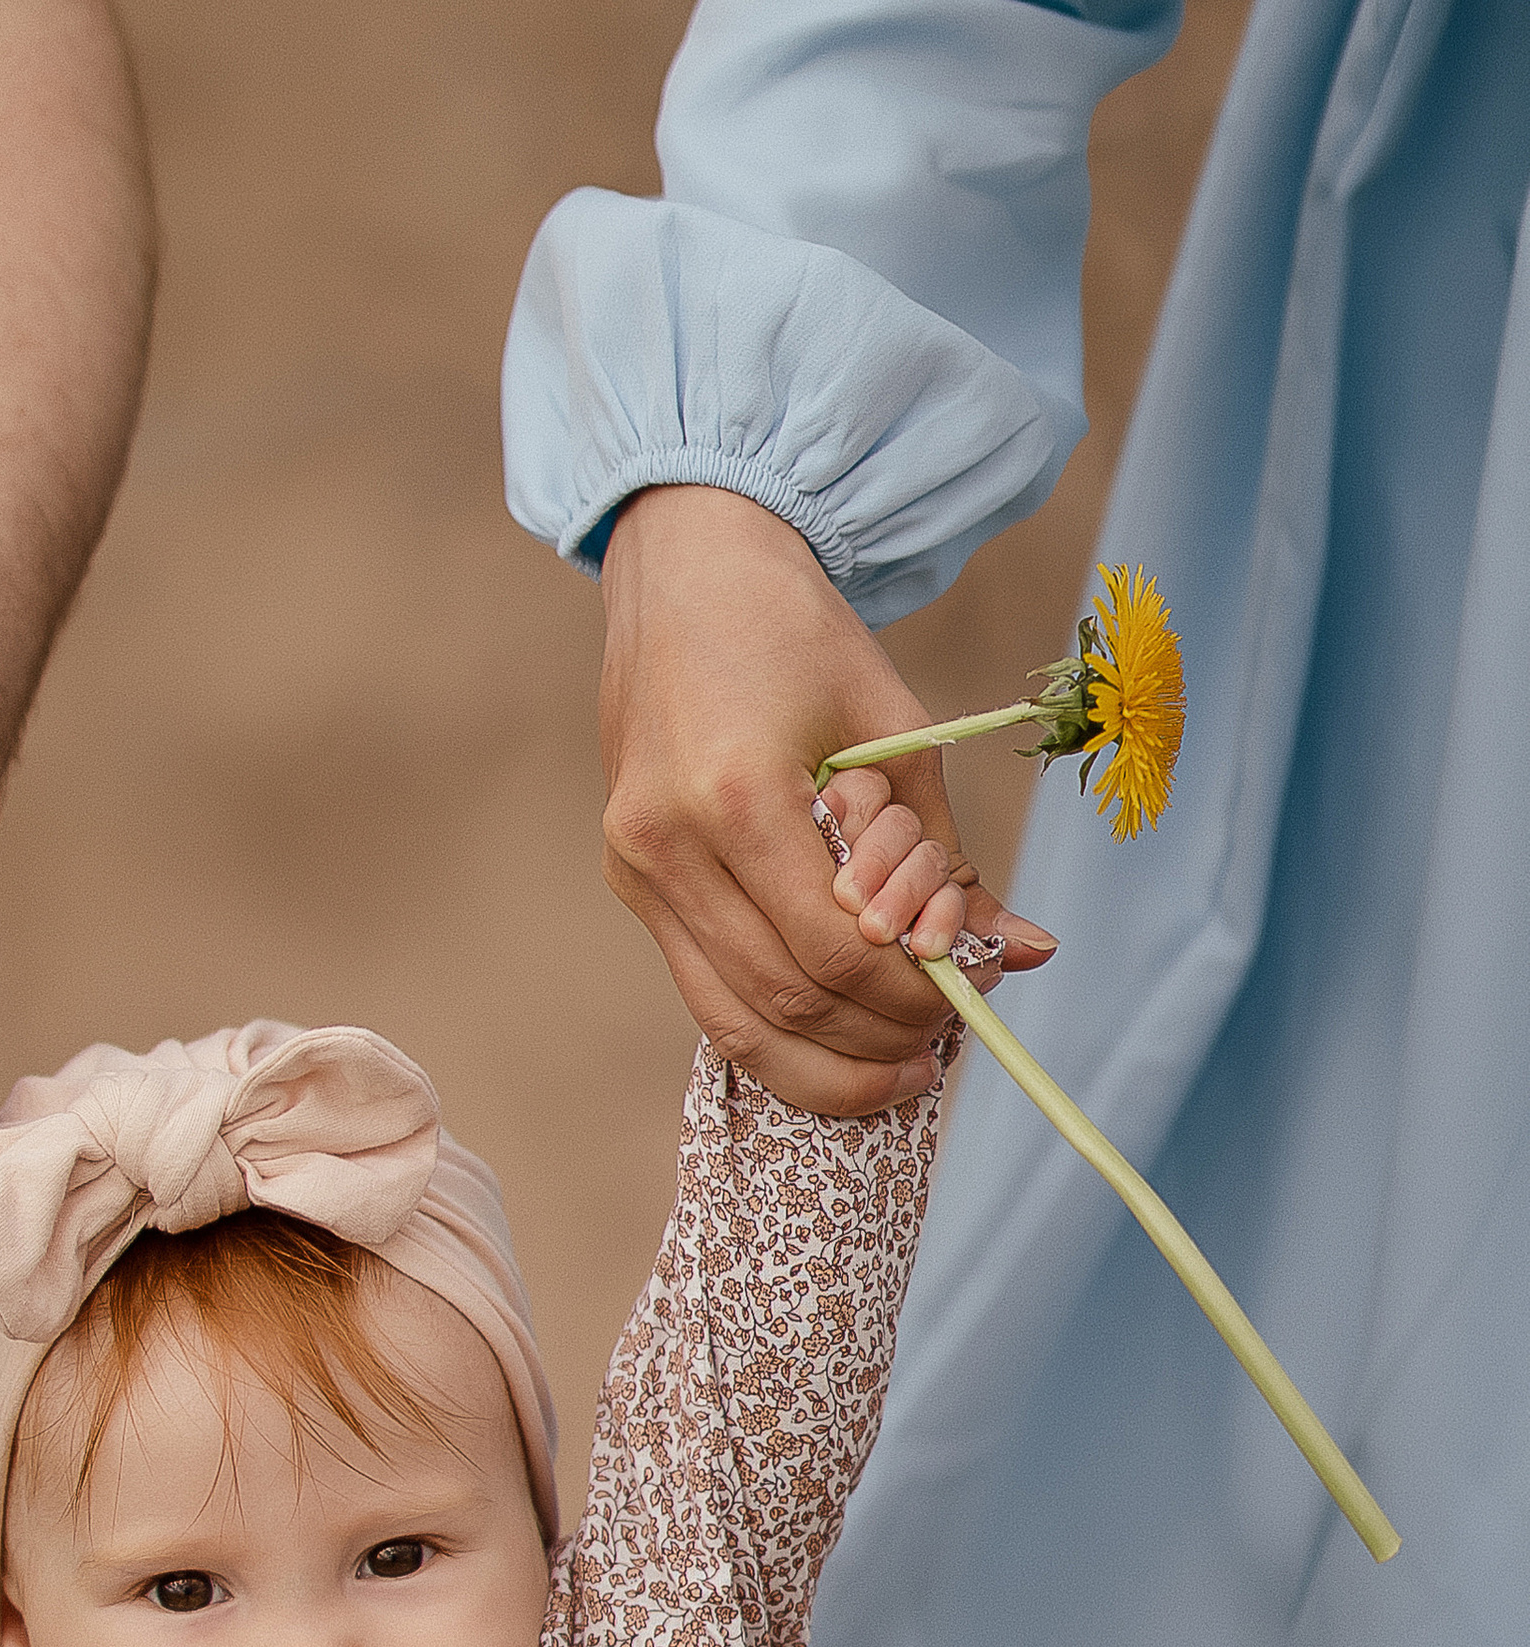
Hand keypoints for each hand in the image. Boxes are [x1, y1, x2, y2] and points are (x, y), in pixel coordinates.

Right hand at [597, 484, 1052, 1114]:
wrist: (685, 573)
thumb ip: (950, 859)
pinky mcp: (631, 886)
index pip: (837, 948)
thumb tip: (1023, 955)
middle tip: (941, 1040)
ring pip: (736, 1022)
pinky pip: (705, 996)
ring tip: (897, 1066)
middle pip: (788, 998)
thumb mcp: (897, 736)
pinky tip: (835, 1043)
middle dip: (878, 1036)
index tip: (967, 992)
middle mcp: (668, 843)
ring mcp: (637, 872)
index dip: (911, 992)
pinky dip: (777, 1036)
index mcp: (735, 791)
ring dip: (827, 1062)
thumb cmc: (797, 637)